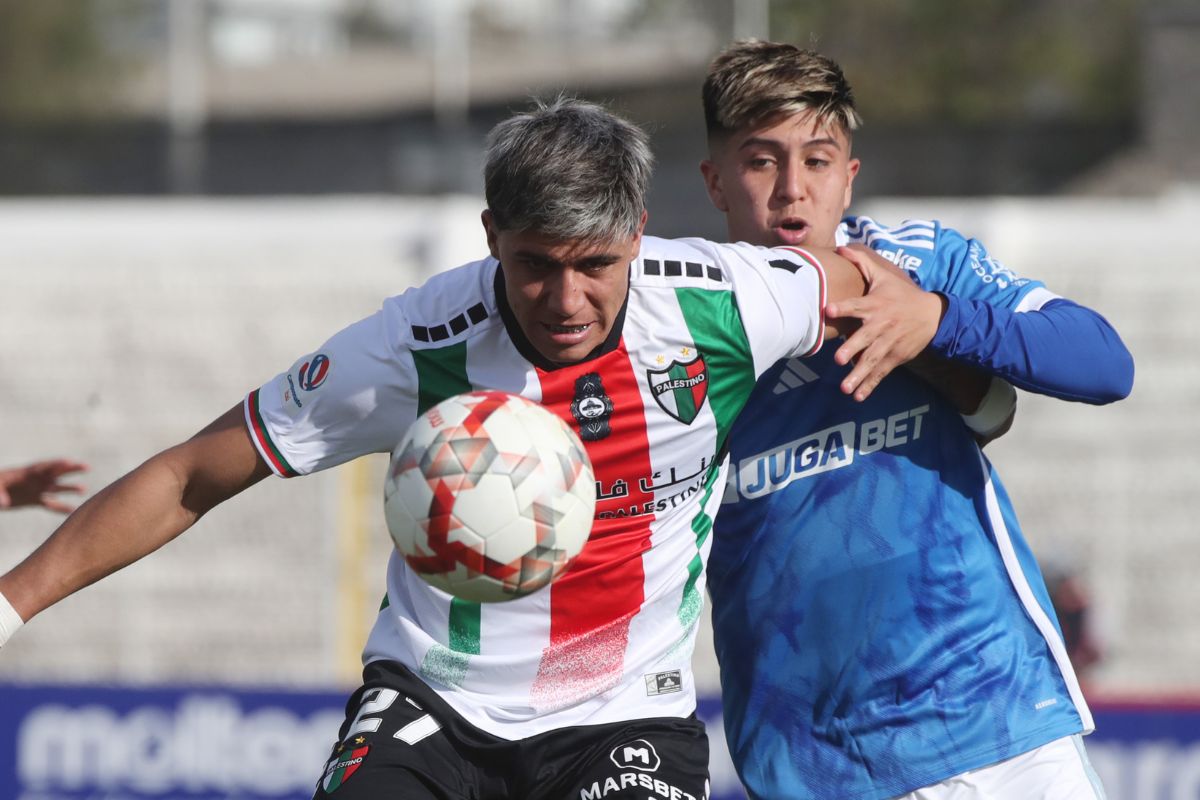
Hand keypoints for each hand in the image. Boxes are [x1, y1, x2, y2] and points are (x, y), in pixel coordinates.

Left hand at [0, 459, 88, 513]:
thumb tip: (5, 503)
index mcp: (26, 473)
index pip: (44, 467)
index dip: (56, 464)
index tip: (69, 461)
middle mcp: (35, 480)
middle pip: (56, 473)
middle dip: (71, 469)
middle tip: (87, 467)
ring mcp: (36, 490)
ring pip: (57, 488)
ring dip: (69, 488)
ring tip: (84, 490)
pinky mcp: (34, 500)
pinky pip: (50, 504)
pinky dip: (61, 508)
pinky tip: (73, 511)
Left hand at [825, 245, 944, 400]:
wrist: (932, 315)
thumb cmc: (900, 294)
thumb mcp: (884, 276)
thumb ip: (862, 262)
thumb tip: (840, 247)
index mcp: (875, 305)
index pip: (857, 306)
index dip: (843, 307)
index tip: (828, 310)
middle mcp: (881, 325)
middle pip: (865, 339)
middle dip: (852, 349)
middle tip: (838, 359)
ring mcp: (889, 344)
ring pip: (872, 361)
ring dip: (859, 375)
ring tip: (845, 388)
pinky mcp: (895, 357)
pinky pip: (881, 373)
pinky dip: (870, 385)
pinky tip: (858, 397)